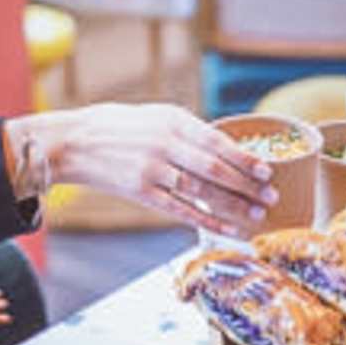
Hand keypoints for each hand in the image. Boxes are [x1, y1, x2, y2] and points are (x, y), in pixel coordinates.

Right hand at [20, 105, 276, 239]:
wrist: (75, 142)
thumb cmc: (120, 126)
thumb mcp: (157, 116)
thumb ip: (188, 131)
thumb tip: (226, 149)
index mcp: (172, 120)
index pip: (217, 142)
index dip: (245, 159)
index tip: (266, 171)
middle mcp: (164, 144)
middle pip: (215, 169)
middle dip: (247, 185)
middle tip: (271, 197)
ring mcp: (153, 171)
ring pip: (202, 192)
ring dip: (233, 205)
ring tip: (256, 214)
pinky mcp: (142, 193)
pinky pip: (182, 211)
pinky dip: (208, 221)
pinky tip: (228, 228)